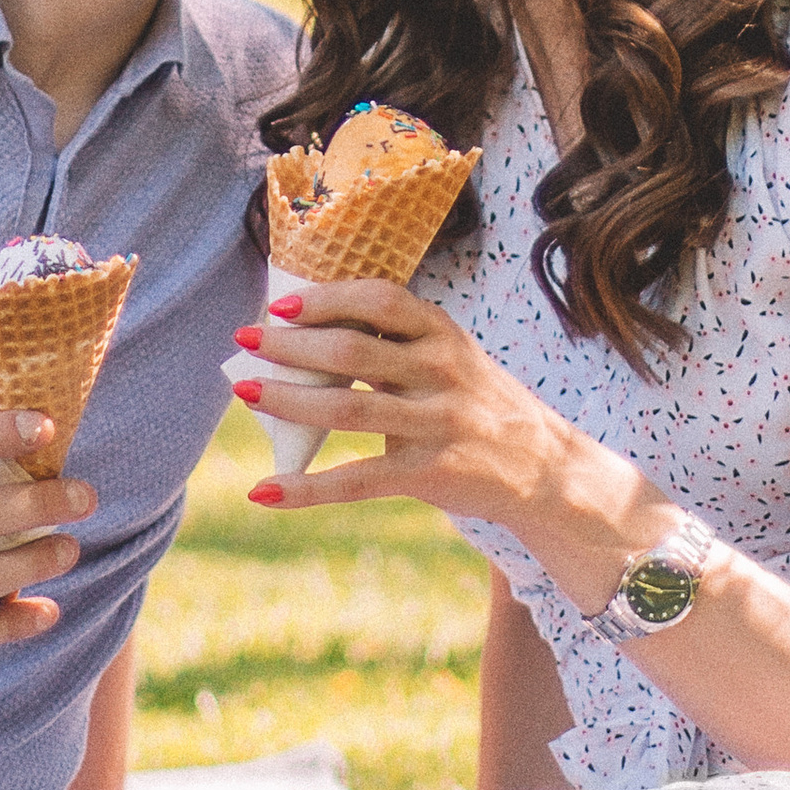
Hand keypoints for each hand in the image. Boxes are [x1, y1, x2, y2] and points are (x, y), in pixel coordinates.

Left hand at [232, 279, 589, 534]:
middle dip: (292, 345)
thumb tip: (306, 337)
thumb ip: (393, 347)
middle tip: (246, 339)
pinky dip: (307, 487)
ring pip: (349, 409)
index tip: (280, 304)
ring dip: (289, 400)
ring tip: (245, 391)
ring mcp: (438, 425)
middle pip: (354, 351)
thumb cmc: (478, 404)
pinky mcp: (431, 475)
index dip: (327, 298)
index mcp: (443, 335)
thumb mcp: (450, 359)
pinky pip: (359, 480)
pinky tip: (264, 491)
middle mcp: (443, 373)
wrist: (545, 467)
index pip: (380, 299)